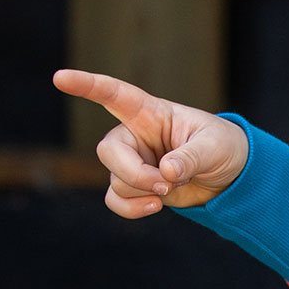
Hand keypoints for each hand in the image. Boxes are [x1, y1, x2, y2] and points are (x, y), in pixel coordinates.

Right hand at [52, 68, 248, 216]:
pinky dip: (133, 209)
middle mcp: (134, 136)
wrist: (228, 177)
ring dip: (141, 192)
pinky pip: (117, 201)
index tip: (60, 78)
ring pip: (116, 181)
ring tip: (170, 190)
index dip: (86, 85)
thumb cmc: (221, 148)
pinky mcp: (137, 188)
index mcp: (150, 113)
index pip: (113, 94)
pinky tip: (156, 207)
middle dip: (134, 174)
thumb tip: (166, 173)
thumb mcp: (213, 147)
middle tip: (165, 184)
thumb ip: (189, 158)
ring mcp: (133, 163)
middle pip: (108, 152)